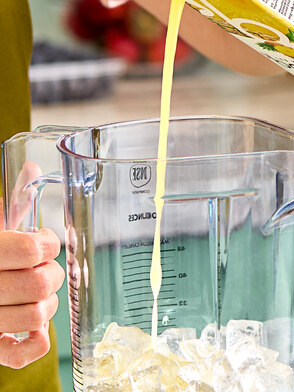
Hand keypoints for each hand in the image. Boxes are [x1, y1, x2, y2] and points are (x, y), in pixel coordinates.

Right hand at [0, 162, 63, 368]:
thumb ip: (13, 200)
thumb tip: (33, 166)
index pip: (31, 250)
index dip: (47, 243)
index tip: (43, 240)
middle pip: (41, 283)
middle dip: (52, 272)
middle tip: (44, 267)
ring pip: (36, 317)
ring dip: (48, 303)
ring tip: (38, 293)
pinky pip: (18, 355)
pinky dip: (37, 343)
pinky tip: (37, 328)